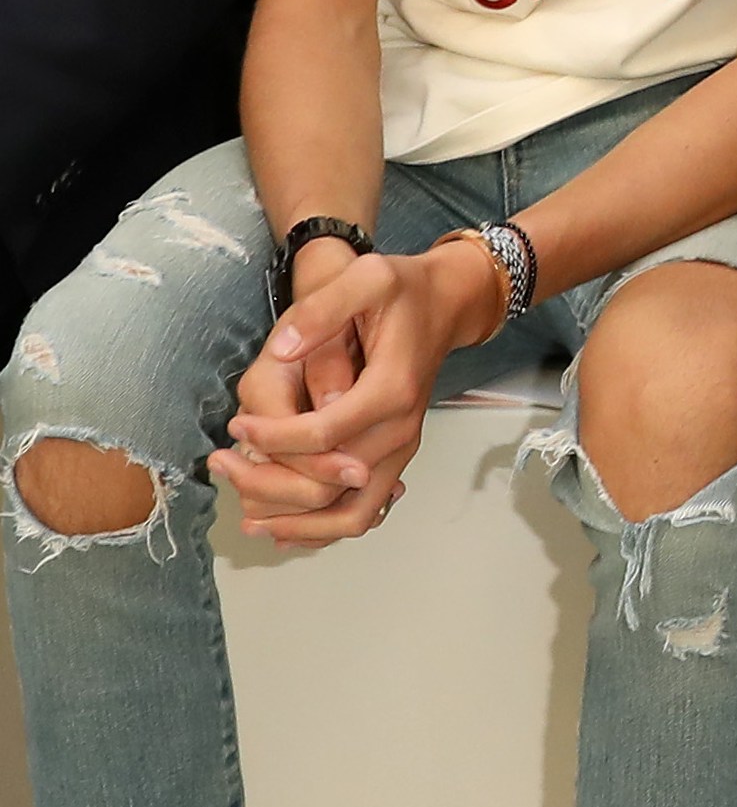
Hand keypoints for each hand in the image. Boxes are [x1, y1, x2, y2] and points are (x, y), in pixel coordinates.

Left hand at [213, 238, 502, 544]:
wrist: (445, 305)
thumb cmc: (404, 290)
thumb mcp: (368, 278)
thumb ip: (324, 309)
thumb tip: (282, 349)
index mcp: (391, 390)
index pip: (324, 433)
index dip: (272, 436)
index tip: (234, 424)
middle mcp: (400, 430)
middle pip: (332, 485)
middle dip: (268, 483)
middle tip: (221, 463)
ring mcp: (400, 449)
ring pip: (351, 514)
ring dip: (297, 525)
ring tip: (247, 518)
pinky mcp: (394, 458)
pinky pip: (363, 511)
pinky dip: (323, 528)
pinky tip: (283, 528)